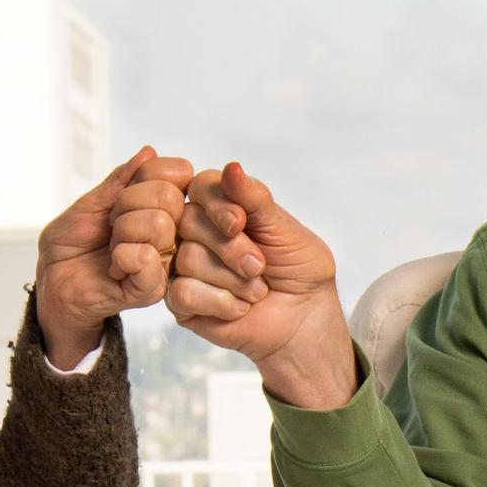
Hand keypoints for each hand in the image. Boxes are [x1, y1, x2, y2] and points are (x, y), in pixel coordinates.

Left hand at [34, 147, 193, 368]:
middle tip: (111, 225)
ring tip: (112, 248)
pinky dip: (121, 257)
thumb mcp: (91, 202)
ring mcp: (166, 260)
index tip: (118, 197)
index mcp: (162, 206)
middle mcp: (172, 231)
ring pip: (159, 225)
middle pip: (169, 196)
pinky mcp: (153, 288)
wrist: (53, 281)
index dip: (146, 175)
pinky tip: (113, 267)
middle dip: (126, 203)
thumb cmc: (72, 244)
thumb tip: (149, 152)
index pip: (179, 172)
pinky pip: (147, 259)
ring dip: (121, 233)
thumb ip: (120, 179)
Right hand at [167, 162, 356, 409]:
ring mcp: (185, 265)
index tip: (241, 223)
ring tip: (256, 290)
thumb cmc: (298, 269)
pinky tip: (240, 308)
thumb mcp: (284, 229)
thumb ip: (255, 199)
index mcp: (221, 206)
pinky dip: (220, 302)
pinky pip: (182, 292)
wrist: (304, 319)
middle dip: (231, 247)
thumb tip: (232, 167)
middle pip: (188, 221)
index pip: (200, 186)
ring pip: (187, 258)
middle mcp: (197, 232)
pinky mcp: (181, 301)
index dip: (218, 204)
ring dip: (232, 279)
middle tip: (259, 266)